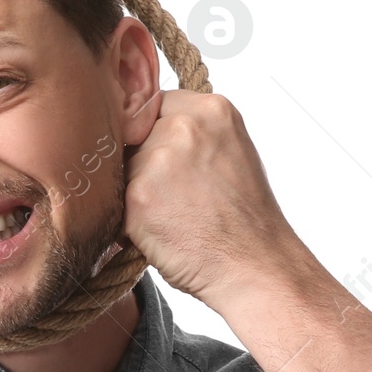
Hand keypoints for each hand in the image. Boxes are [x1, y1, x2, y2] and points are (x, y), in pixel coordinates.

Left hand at [120, 90, 301, 309]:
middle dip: (139, 164)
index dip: (149, 134)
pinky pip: (115, 202)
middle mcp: (185, 125)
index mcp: (212, 108)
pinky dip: (128, 223)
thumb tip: (142, 130)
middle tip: (170, 197)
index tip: (159, 159)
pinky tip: (159, 234)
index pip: (153, 104)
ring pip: (121, 168)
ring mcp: (160, 158)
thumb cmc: (244, 219)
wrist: (257, 267)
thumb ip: (190, 133)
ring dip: (132, 193)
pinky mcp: (139, 194)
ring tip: (168, 217)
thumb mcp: (229, 152)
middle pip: (132, 133)